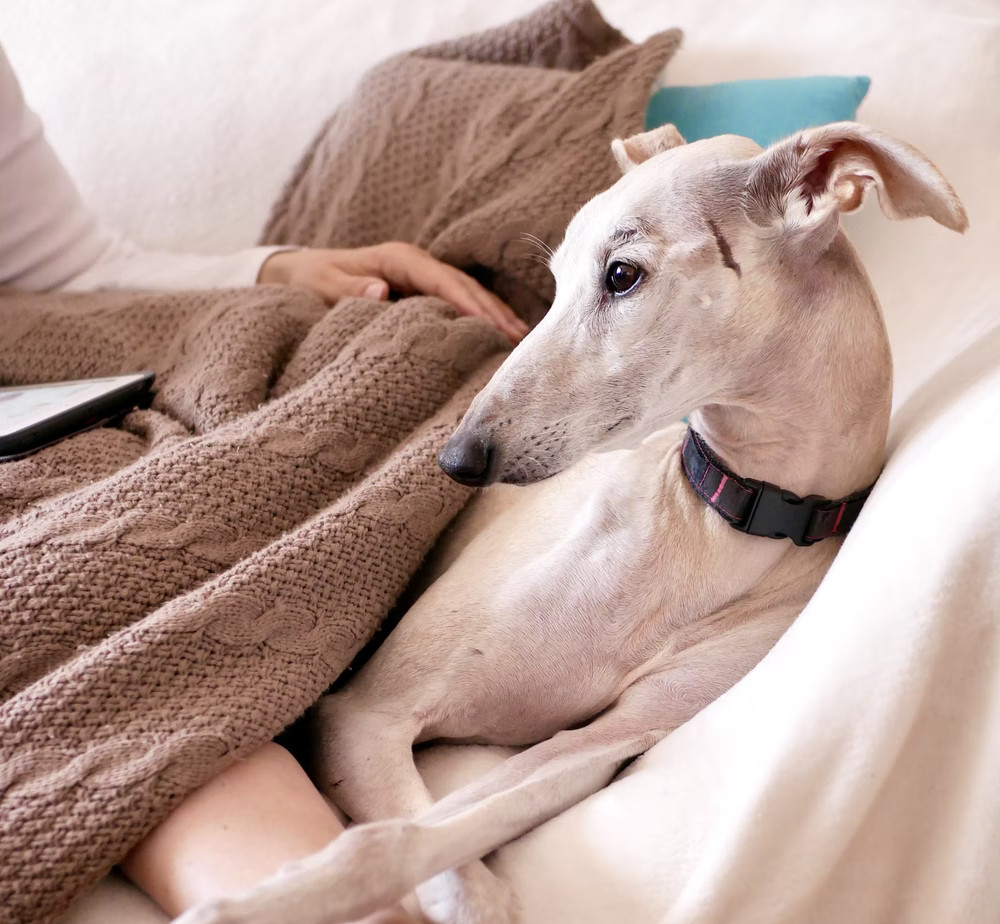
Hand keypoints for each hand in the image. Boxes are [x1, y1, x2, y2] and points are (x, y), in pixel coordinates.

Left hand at [258, 243, 528, 342]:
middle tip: (521, 341)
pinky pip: (461, 304)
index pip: (442, 282)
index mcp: (399, 260)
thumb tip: (380, 292)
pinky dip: (484, 319)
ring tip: (522, 342)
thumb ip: (348, 290)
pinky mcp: (425, 292)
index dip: (469, 304)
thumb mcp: (321, 286)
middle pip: (465, 287)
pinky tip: (503, 338)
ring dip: (496, 316)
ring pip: (470, 295)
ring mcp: (424, 277)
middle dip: (494, 312)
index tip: (491, 327)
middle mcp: (418, 264)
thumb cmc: (311, 280)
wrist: (302, 273)